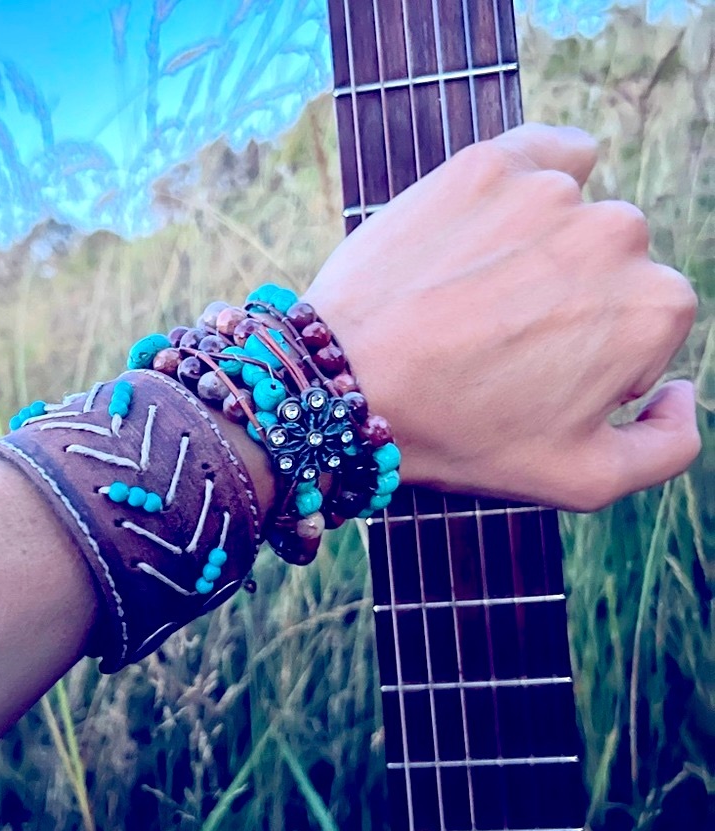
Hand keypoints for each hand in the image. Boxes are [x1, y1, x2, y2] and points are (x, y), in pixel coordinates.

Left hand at [305, 123, 699, 510]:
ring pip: (572, 218)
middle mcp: (618, 235)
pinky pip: (544, 154)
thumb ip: (668, 448)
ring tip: (472, 299)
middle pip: (611, 267)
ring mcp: (550, 191)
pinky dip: (531, 182)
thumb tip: (685, 393)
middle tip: (495, 343)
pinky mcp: (488, 163)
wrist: (345, 386)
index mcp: (654, 309)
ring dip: (539, 252)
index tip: (532, 378)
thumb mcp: (581, 480)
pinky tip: (491, 226)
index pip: (646, 326)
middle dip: (569, 304)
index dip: (592, 360)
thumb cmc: (459, 435)